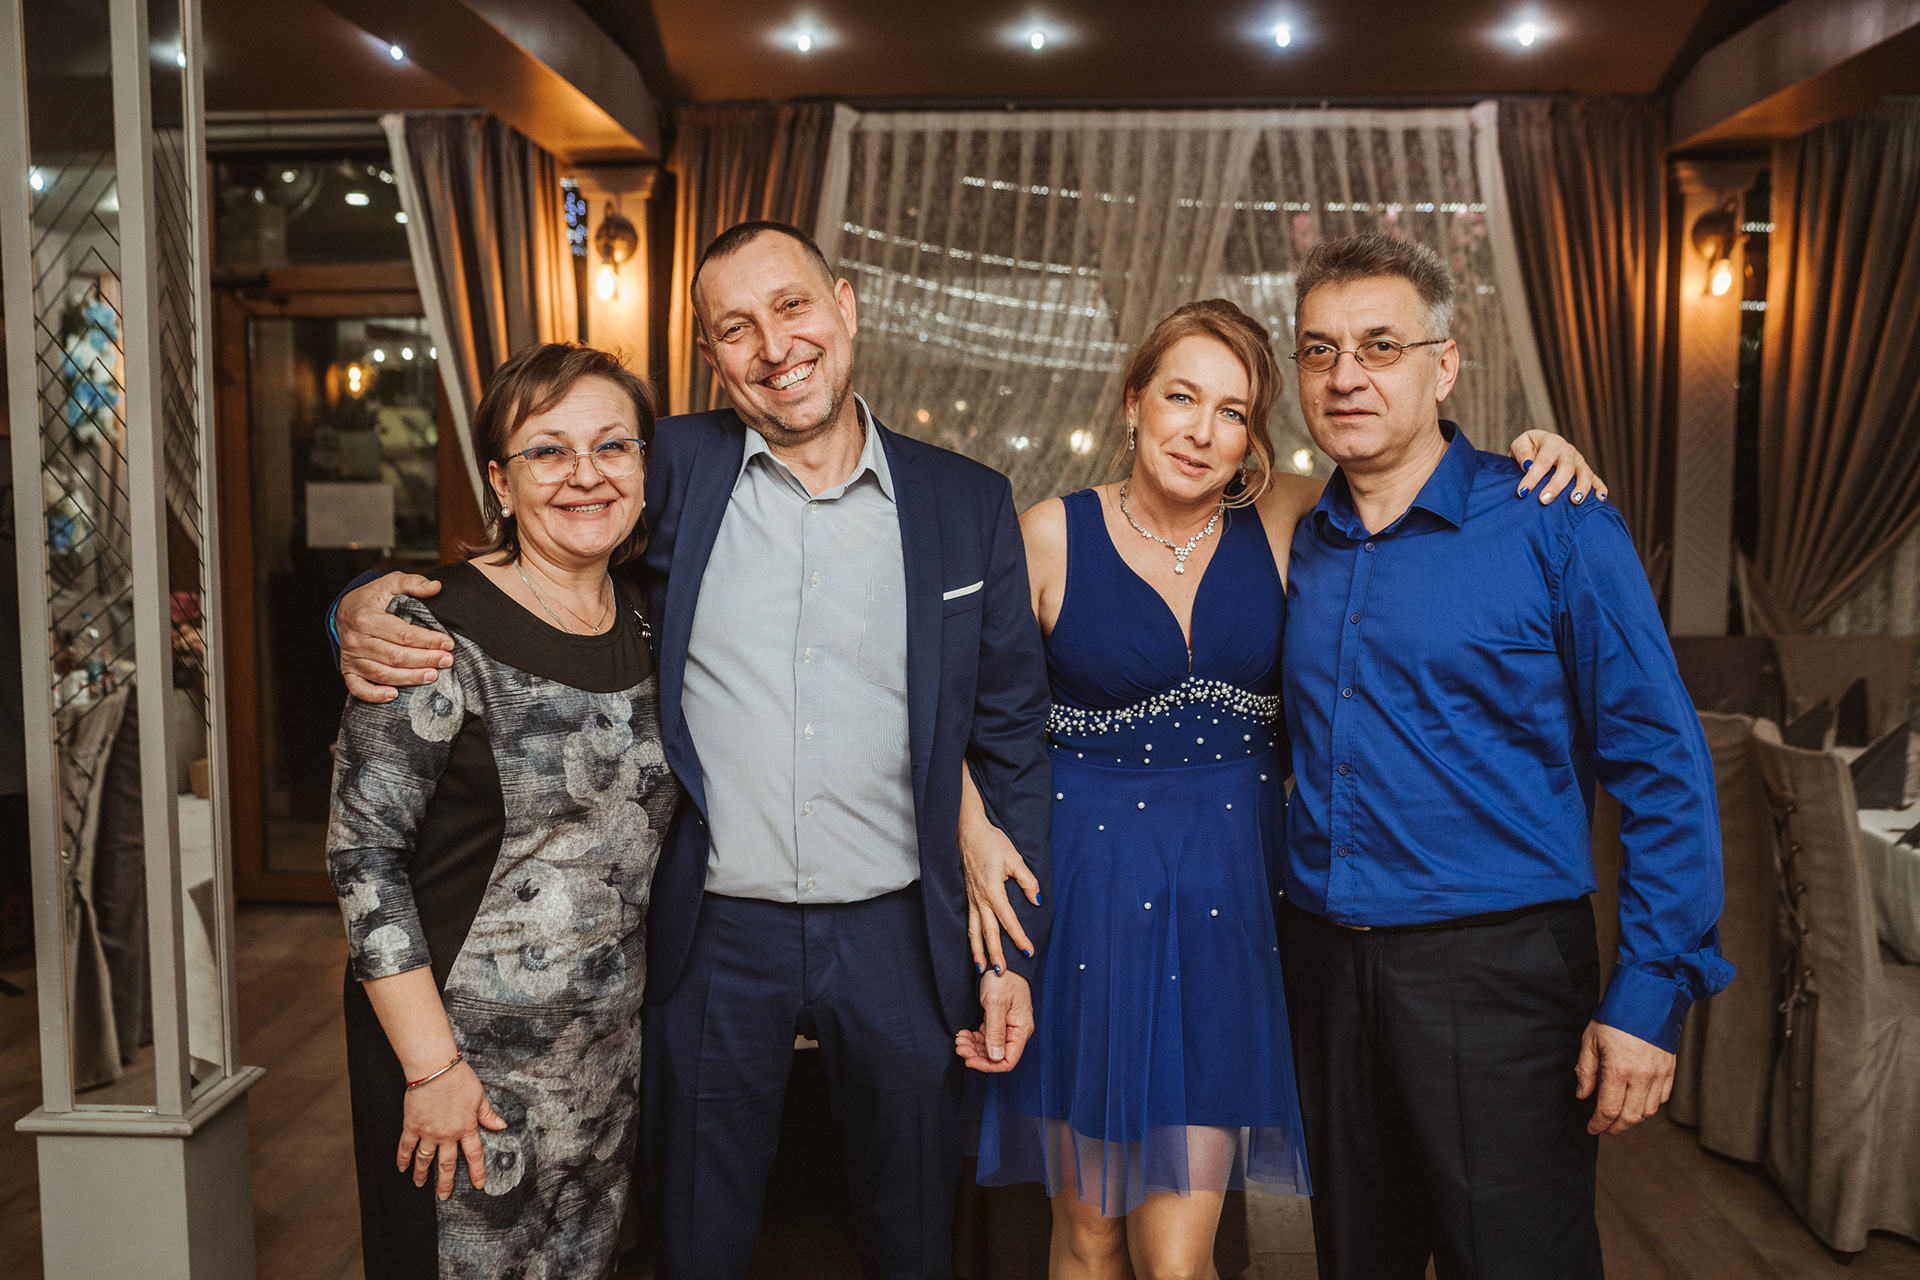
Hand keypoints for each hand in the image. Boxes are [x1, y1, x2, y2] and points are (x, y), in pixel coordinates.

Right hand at [339, 572, 450, 703]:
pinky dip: (375, 695)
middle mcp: (356, 640)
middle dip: (425, 660)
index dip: (428, 640)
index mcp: (366, 618)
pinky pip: (358, 688)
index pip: (403, 634)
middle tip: (447, 661)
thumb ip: (413, 583)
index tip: (448, 643)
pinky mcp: (348, 671)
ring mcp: (351, 658)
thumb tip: (436, 587)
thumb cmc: (372, 598)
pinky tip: (394, 696)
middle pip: (395, 656)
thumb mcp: (390, 583)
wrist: (343, 611)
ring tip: (433, 675)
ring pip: (382, 674)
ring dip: (409, 678)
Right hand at [396, 1060, 507, 1199]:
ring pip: (425, 1159)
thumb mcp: (479, 1096)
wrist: (435, 1069)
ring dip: (422, 1174)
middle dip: (446, 1182)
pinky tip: (401, 1168)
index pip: (474, 1155)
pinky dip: (403, 1159)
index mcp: (466, 1127)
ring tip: (420, 1185)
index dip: (477, 1171)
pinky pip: (406, 1147)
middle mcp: (447, 1135)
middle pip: (447, 1163)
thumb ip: (488, 1115)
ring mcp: (428, 1132)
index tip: (478, 1184)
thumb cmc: (458, 1079)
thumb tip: (501, 1126)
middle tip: (444, 1196)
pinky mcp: (412, 1126)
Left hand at [955, 970, 1032, 1073]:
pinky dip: (974, 1038)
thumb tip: (996, 1058)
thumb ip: (995, 1031)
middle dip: (976, 1055)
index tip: (969, 1060)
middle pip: (997, 1056)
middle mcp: (1016, 1031)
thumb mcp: (996, 1003)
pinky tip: (964, 1033)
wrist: (1001, 959)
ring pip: (989, 1048)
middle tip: (959, 1046)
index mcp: (1021, 1029)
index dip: (988, 1065)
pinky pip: (986, 1037)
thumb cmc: (1003, 978)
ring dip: (973, 1047)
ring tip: (959, 1039)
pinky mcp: (998, 1021)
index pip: (1008, 1060)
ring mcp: (1007, 1026)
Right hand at [961, 807, 1038, 976]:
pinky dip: (971, 938)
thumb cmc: (992, 843)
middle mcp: (980, 899)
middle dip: (995, 953)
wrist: (969, 832)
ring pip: (974, 931)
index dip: (1019, 937)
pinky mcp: (968, 897)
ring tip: (982, 968)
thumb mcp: (1015, 859)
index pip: (1008, 920)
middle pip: (988, 932)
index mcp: (993, 891)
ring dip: (978, 951)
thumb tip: (1036, 900)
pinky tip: (974, 947)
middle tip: (1002, 972)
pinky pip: (969, 922)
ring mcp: (971, 899)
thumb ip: (1027, 881)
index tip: (1028, 951)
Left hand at [1509, 431, 1607, 506]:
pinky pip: (1596, 480)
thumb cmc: (1528, 448)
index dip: (1533, 477)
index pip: (1543, 461)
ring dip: (1581, 487)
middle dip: (1556, 485)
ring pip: (1585, 473)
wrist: (1539, 446)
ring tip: (1575, 501)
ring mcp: (1579, 461)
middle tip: (1544, 500)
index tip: (1522, 492)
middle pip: (1566, 467)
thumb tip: (1527, 465)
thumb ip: (1522, 452)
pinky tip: (1599, 500)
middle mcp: (1568, 451)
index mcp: (1551, 443)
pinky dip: (1600, 488)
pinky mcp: (1586, 471)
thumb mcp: (1520, 444)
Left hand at [1575, 1020, 1674, 1134]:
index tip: (1592, 1128)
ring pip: (1647, 1111)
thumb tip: (1583, 1094)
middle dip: (1615, 1127)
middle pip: (1630, 1117)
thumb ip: (1586, 1070)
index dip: (1599, 1124)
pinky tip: (1636, 1103)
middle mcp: (1642, 1076)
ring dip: (1632, 1119)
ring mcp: (1659, 1074)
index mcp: (1619, 1069)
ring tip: (1618, 1117)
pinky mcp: (1670, 1070)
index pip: (1609, 1109)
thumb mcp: (1590, 1040)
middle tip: (1603, 1127)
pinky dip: (1649, 1106)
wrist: (1647, 999)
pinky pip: (1662, 1098)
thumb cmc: (1615, 1017)